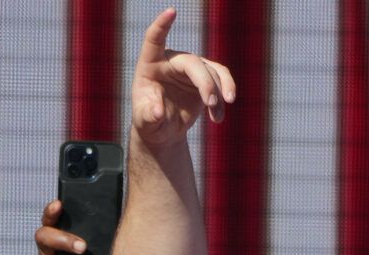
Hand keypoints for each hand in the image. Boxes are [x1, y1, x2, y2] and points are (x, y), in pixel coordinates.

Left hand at [130, 9, 234, 152]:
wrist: (163, 129)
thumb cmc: (149, 121)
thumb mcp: (144, 121)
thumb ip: (148, 115)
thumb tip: (157, 112)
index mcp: (150, 64)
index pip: (154, 39)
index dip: (162, 25)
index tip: (171, 11)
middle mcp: (171, 62)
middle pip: (192, 63)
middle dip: (205, 83)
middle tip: (211, 103)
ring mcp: (190, 69)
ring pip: (212, 72)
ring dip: (219, 92)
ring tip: (218, 115)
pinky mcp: (205, 80)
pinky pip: (221, 82)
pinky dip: (224, 98)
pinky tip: (218, 118)